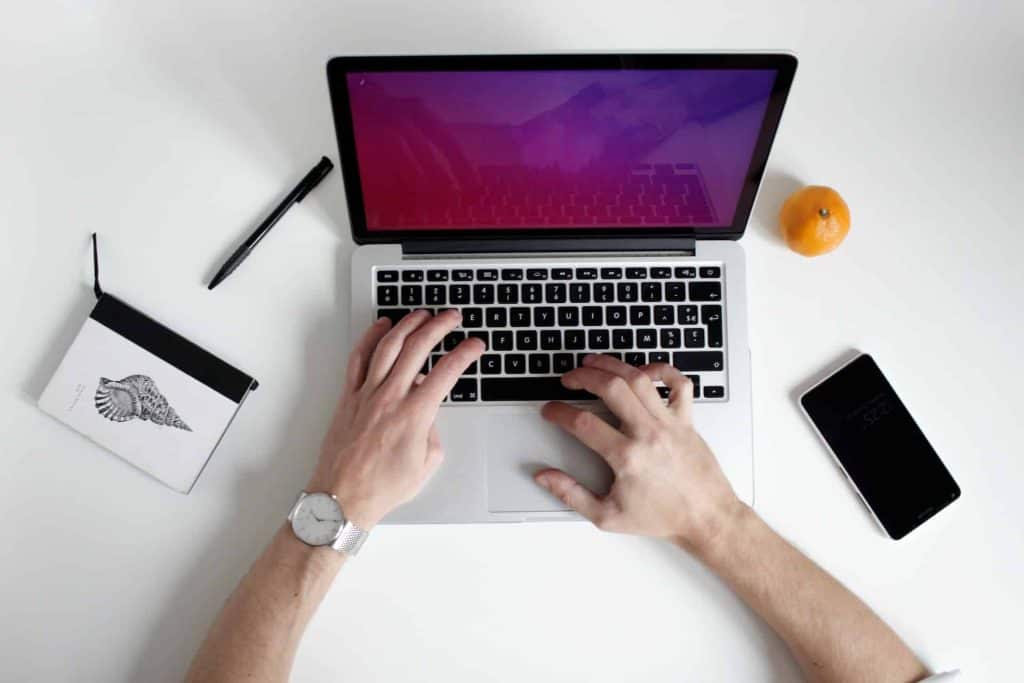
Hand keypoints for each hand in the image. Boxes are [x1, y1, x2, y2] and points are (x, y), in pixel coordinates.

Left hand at [307, 310, 483, 527]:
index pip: (446, 372)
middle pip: (418, 348)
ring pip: (388, 346)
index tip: (475, 345)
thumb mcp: (426, 465)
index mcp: (414, 415)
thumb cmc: (382, 488)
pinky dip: (370, 338)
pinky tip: (381, 327)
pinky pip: (359, 359)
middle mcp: (390, 398)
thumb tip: (429, 414)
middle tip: (452, 317)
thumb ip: (434, 433)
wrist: (342, 498)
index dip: (465, 354)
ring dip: (408, 324)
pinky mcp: (349, 397)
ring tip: (422, 314)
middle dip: (439, 326)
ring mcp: (367, 394)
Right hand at [535, 354, 742, 550]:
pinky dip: (662, 370)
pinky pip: (678, 384)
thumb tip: (545, 477)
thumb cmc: (662, 517)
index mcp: (627, 457)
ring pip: (639, 379)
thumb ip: (571, 494)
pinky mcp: (687, 421)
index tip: (551, 411)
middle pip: (611, 388)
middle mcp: (648, 434)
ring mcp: (670, 424)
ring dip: (612, 365)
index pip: (583, 423)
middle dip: (583, 377)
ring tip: (594, 363)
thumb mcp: (607, 516)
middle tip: (568, 379)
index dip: (559, 412)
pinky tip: (643, 371)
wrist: (706, 518)